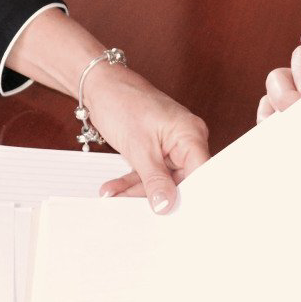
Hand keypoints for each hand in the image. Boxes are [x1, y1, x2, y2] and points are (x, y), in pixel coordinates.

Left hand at [87, 66, 210, 212]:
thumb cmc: (122, 102)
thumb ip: (155, 180)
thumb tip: (167, 206)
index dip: (190, 197)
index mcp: (191, 134)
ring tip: (114, 194)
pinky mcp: (156, 149)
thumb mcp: (139, 147)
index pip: (201, 175)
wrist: (100, 86)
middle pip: (180, 181)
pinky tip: (114, 188)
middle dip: (154, 195)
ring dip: (136, 189)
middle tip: (134, 208)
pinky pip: (149, 172)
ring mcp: (170, 146)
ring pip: (161, 180)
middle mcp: (185, 140)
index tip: (175, 215)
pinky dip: (131, 181)